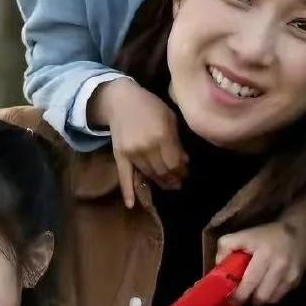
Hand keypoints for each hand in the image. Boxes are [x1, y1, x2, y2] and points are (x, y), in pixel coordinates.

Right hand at [90, 79, 187, 206]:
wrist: (120, 100)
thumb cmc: (150, 105)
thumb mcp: (169, 117)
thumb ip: (177, 141)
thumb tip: (185, 161)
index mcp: (162, 136)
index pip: (175, 163)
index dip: (182, 171)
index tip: (186, 173)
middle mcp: (147, 147)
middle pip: (163, 171)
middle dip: (173, 179)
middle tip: (179, 183)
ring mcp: (132, 153)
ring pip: (149, 175)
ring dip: (160, 183)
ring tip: (168, 186)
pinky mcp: (120, 156)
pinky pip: (124, 176)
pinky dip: (128, 191)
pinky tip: (132, 205)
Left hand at [219, 193, 305, 305]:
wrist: (298, 232)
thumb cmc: (266, 235)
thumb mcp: (244, 234)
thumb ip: (226, 247)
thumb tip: (218, 267)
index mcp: (264, 254)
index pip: (250, 282)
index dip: (239, 296)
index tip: (228, 303)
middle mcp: (279, 266)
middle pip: (261, 296)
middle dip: (249, 300)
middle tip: (241, 298)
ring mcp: (290, 275)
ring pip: (271, 299)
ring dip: (260, 299)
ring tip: (254, 292)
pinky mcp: (297, 281)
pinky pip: (280, 296)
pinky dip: (271, 296)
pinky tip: (267, 287)